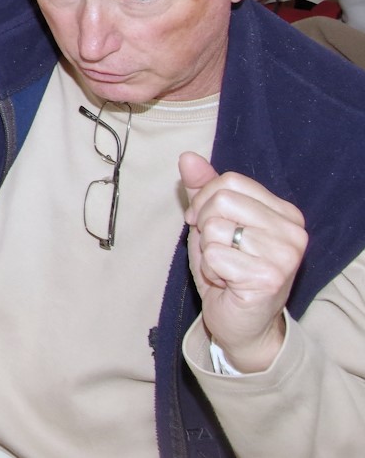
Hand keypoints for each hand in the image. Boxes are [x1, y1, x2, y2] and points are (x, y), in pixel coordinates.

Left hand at [180, 153, 305, 372]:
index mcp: (286, 213)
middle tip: (217, 250)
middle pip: (222, 200)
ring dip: (208, 251)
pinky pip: (214, 255)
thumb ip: (204, 190)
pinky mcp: (268, 278)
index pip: (230, 181)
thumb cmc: (228, 270)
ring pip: (215, 227)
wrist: (243, 324)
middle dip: (204, 225)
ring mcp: (285, 255)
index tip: (203, 223)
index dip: (205, 200)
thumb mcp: (213, 223)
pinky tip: (227, 283)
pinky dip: (211, 270)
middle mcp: (293, 231)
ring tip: (225, 268)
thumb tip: (188, 157)